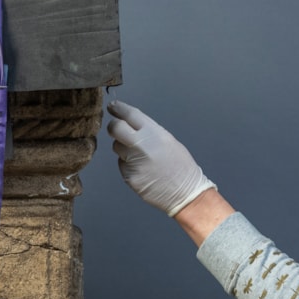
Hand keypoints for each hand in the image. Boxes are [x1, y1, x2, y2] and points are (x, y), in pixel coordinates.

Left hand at [105, 101, 215, 215]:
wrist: (185, 192)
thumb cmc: (180, 167)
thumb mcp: (168, 141)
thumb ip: (148, 132)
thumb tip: (130, 125)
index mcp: (154, 134)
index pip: (130, 114)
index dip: (119, 109)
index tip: (113, 107)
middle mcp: (142, 145)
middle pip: (115, 128)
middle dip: (113, 126)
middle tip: (116, 128)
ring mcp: (133, 162)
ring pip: (117, 147)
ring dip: (123, 148)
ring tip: (142, 157)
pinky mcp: (129, 176)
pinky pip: (122, 165)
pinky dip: (128, 165)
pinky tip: (143, 170)